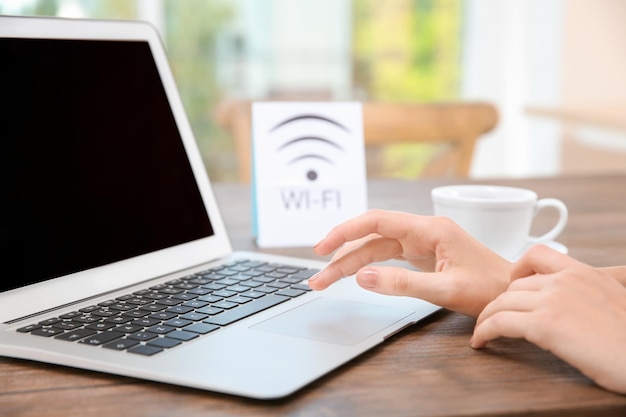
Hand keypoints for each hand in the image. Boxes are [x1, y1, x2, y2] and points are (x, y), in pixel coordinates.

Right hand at [309, 209, 511, 316]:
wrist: (514, 294)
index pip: (377, 222)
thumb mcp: (445, 288)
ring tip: (327, 281)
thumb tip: (363, 277)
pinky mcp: (424, 257)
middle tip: (318, 279)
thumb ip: (402, 283)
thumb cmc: (490, 288)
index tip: (323, 247)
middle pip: (371, 238)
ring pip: (377, 249)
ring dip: (351, 264)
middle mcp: (423, 232)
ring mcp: (423, 244)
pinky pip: (388, 258)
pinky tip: (354, 275)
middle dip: (342, 257)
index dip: (346, 232)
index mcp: (430, 229)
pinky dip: (369, 267)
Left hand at [471, 245, 625, 393]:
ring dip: (486, 318)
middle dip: (500, 302)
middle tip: (493, 317)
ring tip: (481, 331)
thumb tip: (580, 303)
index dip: (518, 268)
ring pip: (501, 303)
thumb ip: (591, 293)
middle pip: (515, 286)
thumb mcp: (614, 301)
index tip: (512, 284)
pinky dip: (484, 332)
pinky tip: (480, 342)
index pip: (538, 254)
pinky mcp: (544, 326)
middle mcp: (565, 281)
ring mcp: (553, 301)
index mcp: (584, 273)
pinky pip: (499, 323)